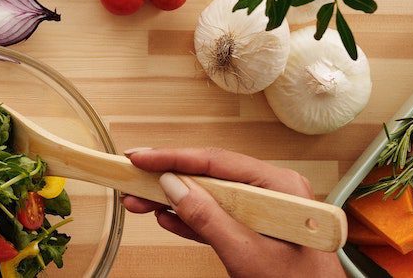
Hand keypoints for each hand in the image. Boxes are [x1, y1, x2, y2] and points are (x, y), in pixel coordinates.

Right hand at [122, 147, 343, 277]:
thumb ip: (209, 219)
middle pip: (209, 175)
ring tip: (139, 202)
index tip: (139, 157)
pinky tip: (166, 218)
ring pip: (208, 196)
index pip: (217, 160)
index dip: (173, 158)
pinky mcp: (256, 230)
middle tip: (131, 181)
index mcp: (281, 186)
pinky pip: (217, 217)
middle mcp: (274, 191)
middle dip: (167, 180)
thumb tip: (173, 186)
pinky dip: (190, 219)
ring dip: (172, 200)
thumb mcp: (248, 255)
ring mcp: (265, 211)